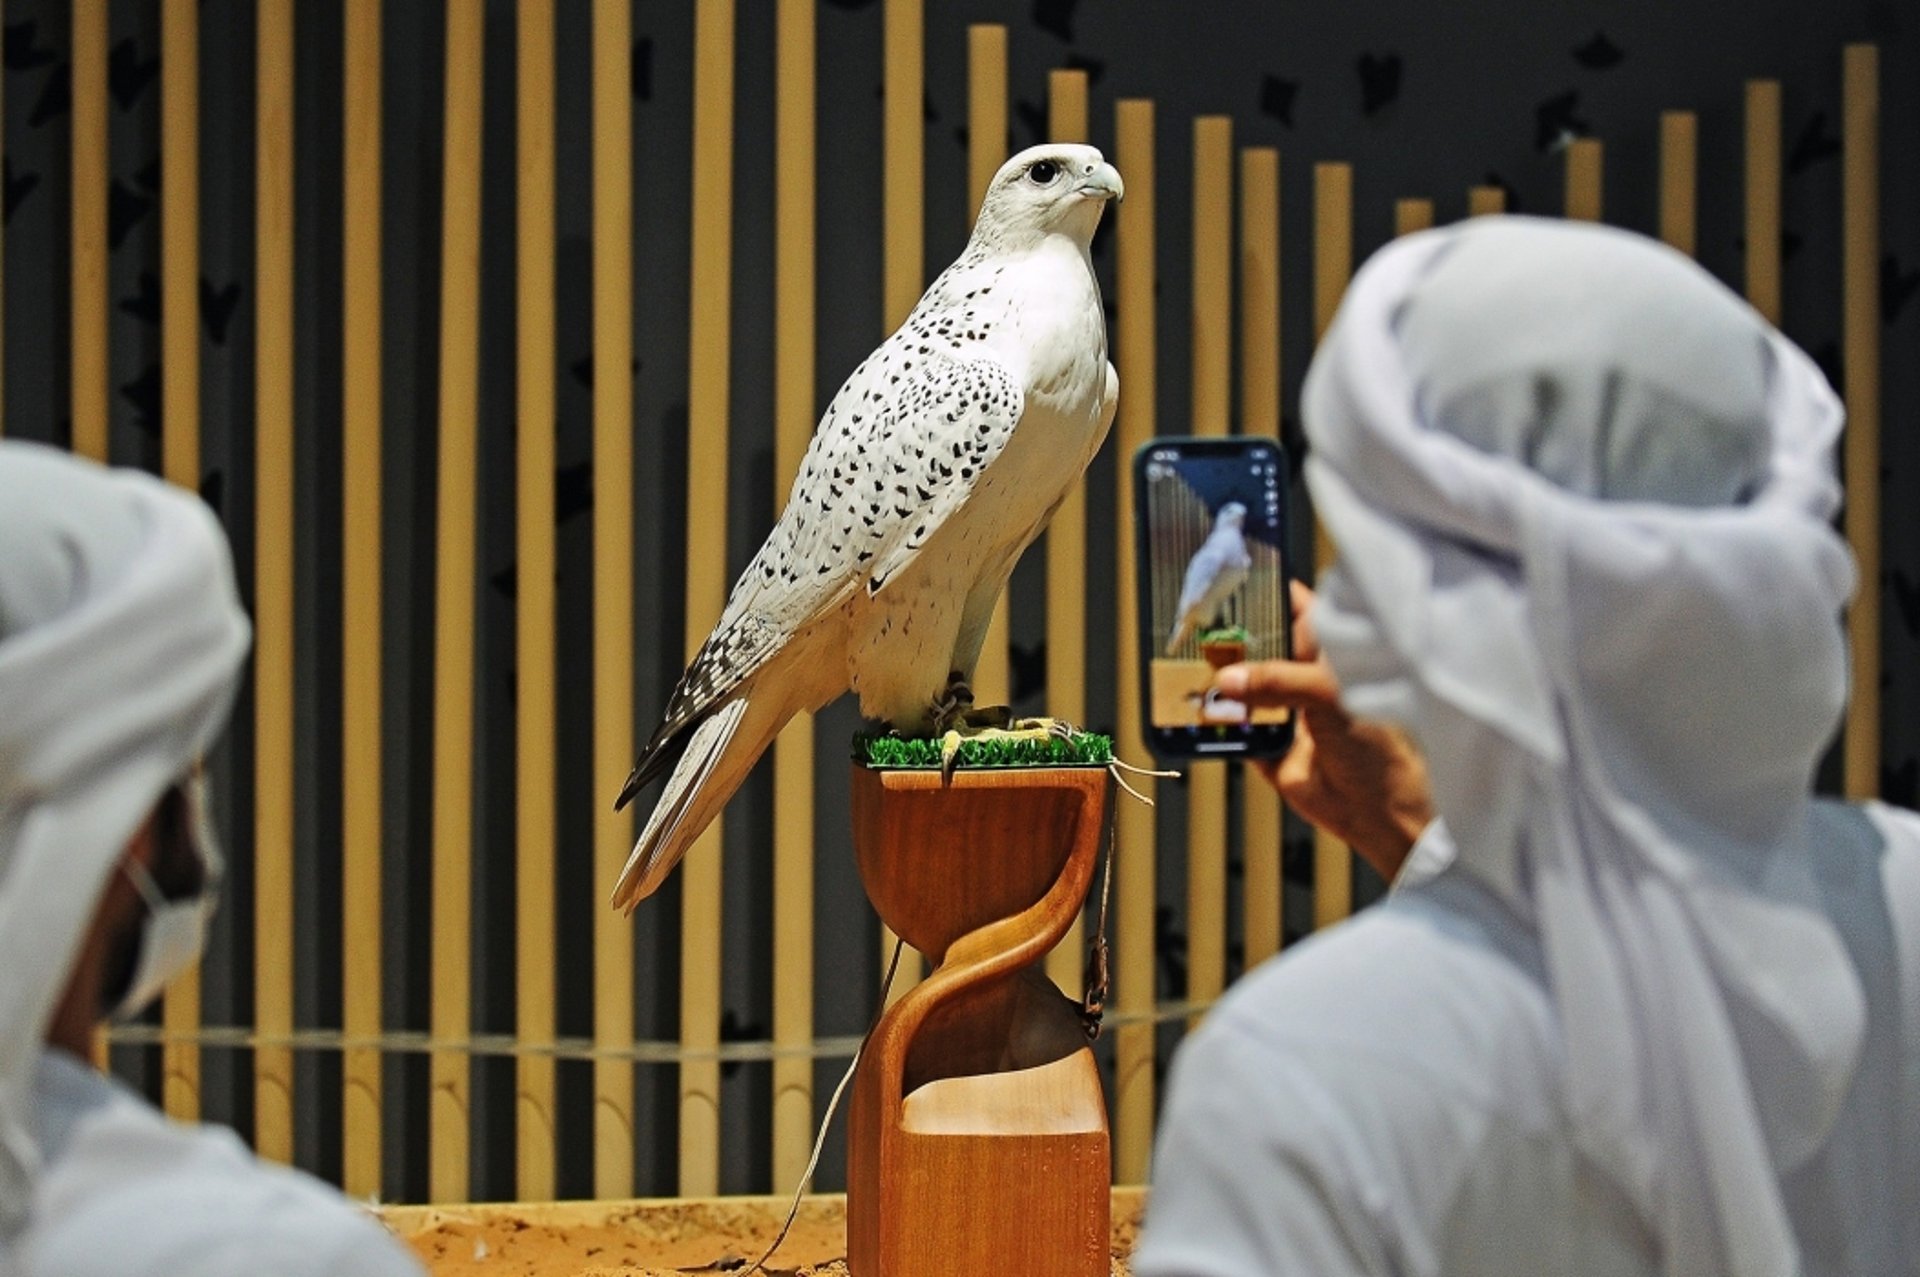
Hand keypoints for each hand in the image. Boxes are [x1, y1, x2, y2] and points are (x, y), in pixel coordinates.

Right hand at [1213, 581, 1434, 880]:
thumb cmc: (1377, 742)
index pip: (1294, 607)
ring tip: (1183, 664)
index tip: (1231, 578)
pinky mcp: (1267, 745)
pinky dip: (1216, 725)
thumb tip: (1228, 678)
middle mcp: (1303, 676)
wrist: (1377, 810)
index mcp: (1327, 652)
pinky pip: (1233, 731)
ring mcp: (1283, 711)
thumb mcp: (1329, 695)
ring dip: (1217, 682)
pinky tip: (1195, 711)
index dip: (1266, 590)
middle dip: (1229, 638)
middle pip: (1258, 646)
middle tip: (1194, 625)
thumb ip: (1278, 679)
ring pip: (1241, 688)